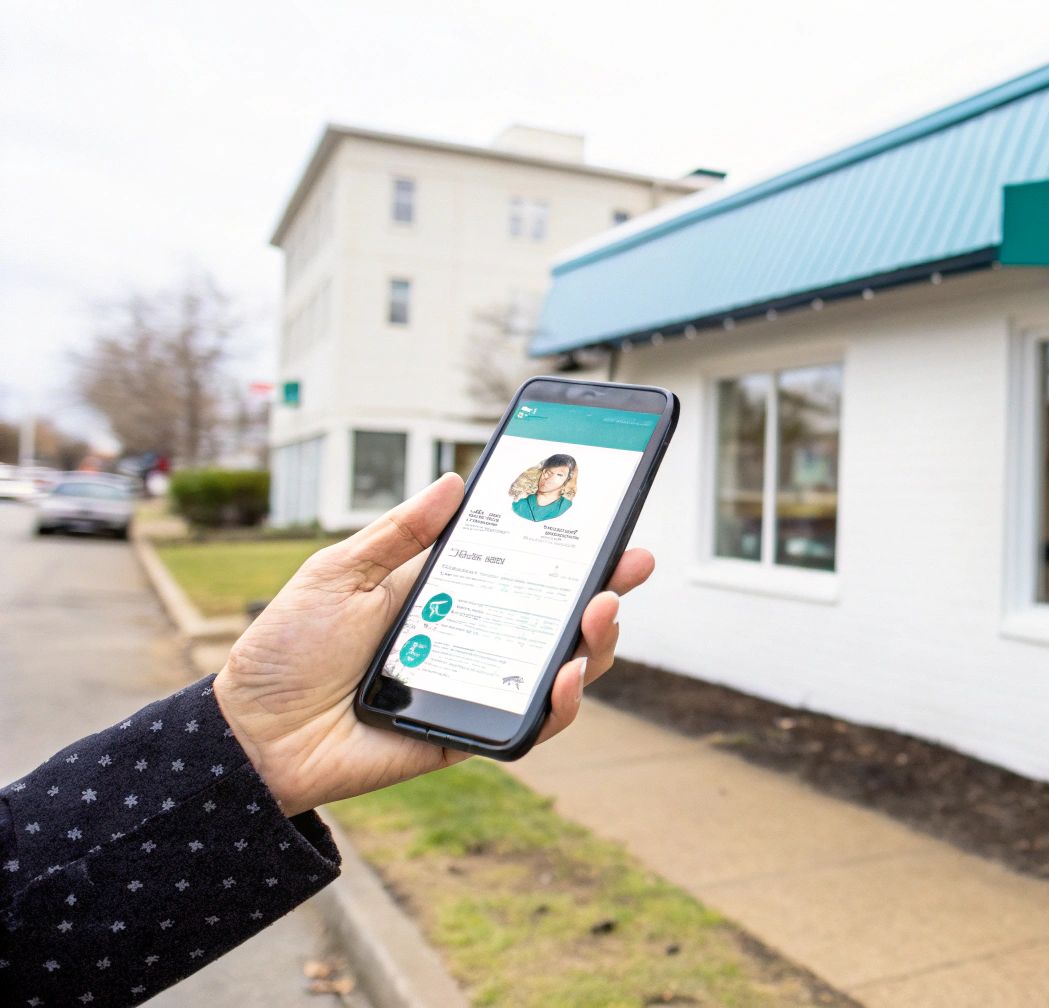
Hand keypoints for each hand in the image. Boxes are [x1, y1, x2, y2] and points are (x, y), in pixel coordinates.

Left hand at [212, 473, 654, 815]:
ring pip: (563, 667)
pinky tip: (564, 676)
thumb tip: (453, 481)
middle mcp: (473, 638)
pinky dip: (560, 703)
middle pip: (560, 614)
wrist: (253, 734)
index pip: (524, 563)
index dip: (571, 544)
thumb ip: (399, 532)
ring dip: (596, 642)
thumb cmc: (287, 649)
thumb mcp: (338, 572)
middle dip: (607, 587)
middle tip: (630, 564)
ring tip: (598, 614)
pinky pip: (533, 723)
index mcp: (446, 592)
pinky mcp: (473, 734)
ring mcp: (478, 686)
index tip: (611, 515)